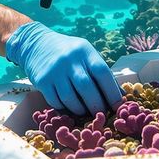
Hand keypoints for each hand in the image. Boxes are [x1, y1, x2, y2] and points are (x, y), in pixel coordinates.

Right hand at [4, 21, 121, 114]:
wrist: (37, 43)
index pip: (102, 72)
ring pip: (70, 98)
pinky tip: (68, 106)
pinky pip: (56, 101)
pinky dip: (64, 108)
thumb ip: (102, 73)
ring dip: (80, 110)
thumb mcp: (87, 55)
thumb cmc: (70, 53)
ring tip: (84, 111)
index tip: (118, 106)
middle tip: (101, 114)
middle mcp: (69, 60)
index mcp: (85, 51)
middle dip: (96, 105)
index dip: (112, 92)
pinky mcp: (42, 80)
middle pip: (86, 88)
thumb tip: (120, 95)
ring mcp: (54, 70)